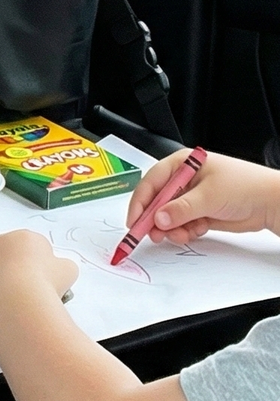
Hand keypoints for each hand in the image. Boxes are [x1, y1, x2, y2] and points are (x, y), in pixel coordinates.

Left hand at [0, 230, 76, 321]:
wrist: (19, 300)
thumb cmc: (46, 284)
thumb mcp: (68, 271)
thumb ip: (62, 265)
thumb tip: (61, 268)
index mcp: (24, 238)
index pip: (30, 246)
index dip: (36, 265)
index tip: (41, 280)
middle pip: (3, 252)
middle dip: (11, 267)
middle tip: (22, 290)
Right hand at [127, 148, 279, 245]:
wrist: (272, 202)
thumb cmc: (245, 185)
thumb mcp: (208, 196)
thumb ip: (181, 209)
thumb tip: (158, 219)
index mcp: (181, 164)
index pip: (152, 182)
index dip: (141, 201)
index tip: (134, 220)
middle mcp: (184, 180)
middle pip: (158, 200)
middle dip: (154, 218)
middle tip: (151, 234)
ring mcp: (192, 197)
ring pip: (169, 215)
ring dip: (170, 228)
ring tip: (177, 236)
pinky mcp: (201, 212)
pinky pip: (183, 224)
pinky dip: (183, 232)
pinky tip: (190, 234)